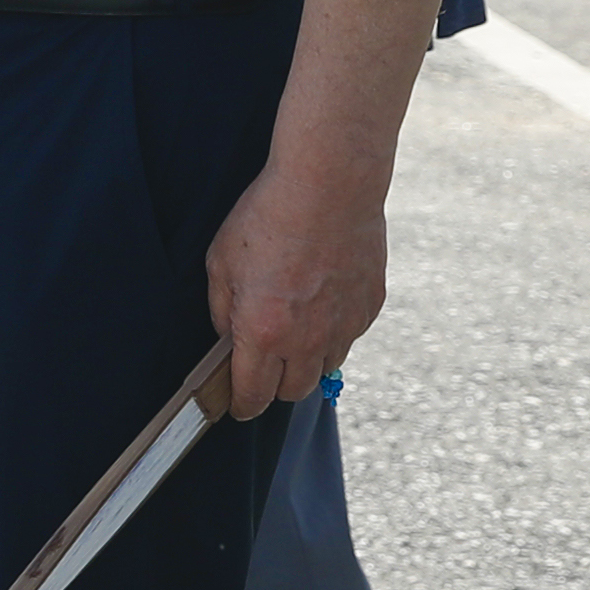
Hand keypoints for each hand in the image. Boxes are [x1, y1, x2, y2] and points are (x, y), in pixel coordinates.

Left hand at [203, 151, 385, 418]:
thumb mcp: (221, 261)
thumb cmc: (267, 216)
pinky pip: (349, 336)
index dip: (242, 406)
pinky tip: (321, 301)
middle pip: (293, 392)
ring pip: (325, 368)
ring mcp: (344, 325)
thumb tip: (229, 339)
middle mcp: (307, 339)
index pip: (253, 395)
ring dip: (306, 361)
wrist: (329, 184)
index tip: (238, 406)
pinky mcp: (369, 307)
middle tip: (263, 366)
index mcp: (263, 332)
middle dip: (274, 386)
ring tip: (293, 331)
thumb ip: (222, 310)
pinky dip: (334, 331)